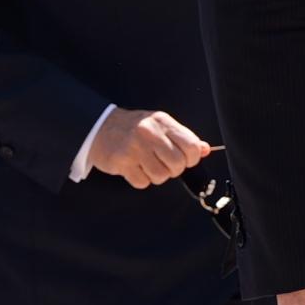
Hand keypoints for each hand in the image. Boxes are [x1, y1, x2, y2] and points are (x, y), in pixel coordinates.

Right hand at [82, 106, 215, 187]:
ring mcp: (135, 148)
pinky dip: (141, 180)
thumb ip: (182, 137)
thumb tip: (205, 150)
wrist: (99, 127)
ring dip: (157, 176)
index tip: (184, 159)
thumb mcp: (160, 125)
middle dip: (174, 170)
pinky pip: (142, 182)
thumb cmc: (133, 128)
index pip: (191, 146)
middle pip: (178, 164)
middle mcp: (149, 133)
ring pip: (161, 176)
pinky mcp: (121, 162)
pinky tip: (135, 168)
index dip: (192, 158)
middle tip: (164, 164)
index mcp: (162, 122)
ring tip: (147, 165)